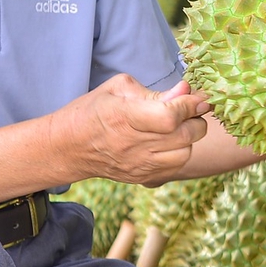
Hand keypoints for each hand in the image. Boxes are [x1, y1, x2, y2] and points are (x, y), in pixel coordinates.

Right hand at [65, 74, 211, 183]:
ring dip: (189, 138)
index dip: (189, 105)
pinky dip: (180, 152)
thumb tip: (186, 91)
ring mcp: (139, 165)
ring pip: (186, 153)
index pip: (170, 116)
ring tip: (177, 126)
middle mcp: (133, 145)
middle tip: (190, 109)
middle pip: (185, 135)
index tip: (197, 97)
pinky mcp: (143, 177)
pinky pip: (176, 167)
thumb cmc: (92, 111)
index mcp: (124, 117)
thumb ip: (155, 91)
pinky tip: (169, 142)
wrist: (68, 147)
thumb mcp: (118, 89)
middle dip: (195, 118)